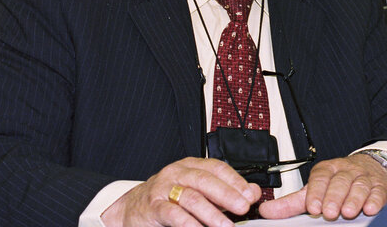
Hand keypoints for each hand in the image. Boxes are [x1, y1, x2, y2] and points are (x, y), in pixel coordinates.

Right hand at [101, 157, 261, 226]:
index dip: (236, 181)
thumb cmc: (169, 198)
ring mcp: (164, 189)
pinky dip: (188, 223)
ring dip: (211, 213)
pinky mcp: (153, 207)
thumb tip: (252, 192)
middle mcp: (177, 173)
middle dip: (227, 195)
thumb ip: (225, 191)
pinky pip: (173, 214)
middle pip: (205, 180)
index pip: (217, 168)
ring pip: (191, 197)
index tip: (251, 195)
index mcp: (191, 166)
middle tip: (243, 207)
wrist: (133, 208)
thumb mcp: (198, 190)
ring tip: (225, 226)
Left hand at [259, 153, 386, 219]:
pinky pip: (378, 191)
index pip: (320, 177)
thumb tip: (266, 211)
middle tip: (329, 212)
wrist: (370, 168)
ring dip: (354, 199)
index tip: (313, 207)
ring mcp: (364, 177)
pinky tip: (370, 208)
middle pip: (339, 182)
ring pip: (359, 186)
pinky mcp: (380, 186)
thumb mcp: (315, 189)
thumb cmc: (338, 181)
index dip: (316, 191)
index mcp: (327, 170)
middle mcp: (346, 171)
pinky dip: (375, 199)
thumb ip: (292, 202)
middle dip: (334, 197)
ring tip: (348, 212)